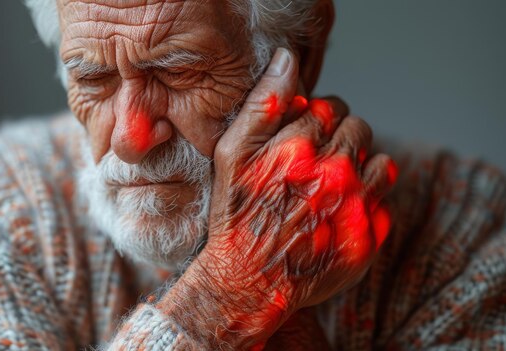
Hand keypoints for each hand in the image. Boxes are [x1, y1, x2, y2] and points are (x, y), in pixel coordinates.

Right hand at [158, 48, 395, 348]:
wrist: (248, 280)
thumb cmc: (236, 214)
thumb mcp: (231, 154)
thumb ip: (262, 105)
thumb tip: (288, 60)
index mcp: (298, 147)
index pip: (330, 106)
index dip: (318, 117)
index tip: (306, 135)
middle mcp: (332, 173)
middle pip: (358, 130)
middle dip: (340, 138)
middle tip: (316, 163)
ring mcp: (354, 206)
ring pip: (379, 161)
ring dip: (360, 166)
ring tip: (330, 187)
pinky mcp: (368, 237)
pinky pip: (386, 199)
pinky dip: (369, 199)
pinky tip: (340, 210)